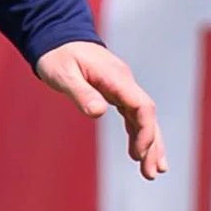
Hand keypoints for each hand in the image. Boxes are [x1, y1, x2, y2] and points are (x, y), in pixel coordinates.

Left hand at [36, 40, 166, 177]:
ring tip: (153, 172)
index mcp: (116, 78)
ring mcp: (122, 87)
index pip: (142, 106)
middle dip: (152, 144)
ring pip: (143, 118)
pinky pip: (133, 115)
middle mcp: (124, 82)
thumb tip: (98, 112)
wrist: (57, 36)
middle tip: (153, 173)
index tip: (139, 154)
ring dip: (149, 144)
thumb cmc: (57, 56)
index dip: (146, 130)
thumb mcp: (63, 75)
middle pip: (147, 115)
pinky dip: (138, 134)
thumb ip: (81, 93)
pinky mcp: (116, 92)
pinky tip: (138, 154)